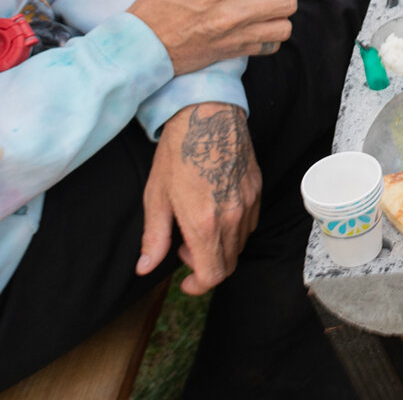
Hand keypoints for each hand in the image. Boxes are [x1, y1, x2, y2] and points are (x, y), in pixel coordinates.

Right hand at [128, 0, 296, 74]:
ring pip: (285, 27)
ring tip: (264, 12)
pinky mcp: (234, 53)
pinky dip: (269, 38)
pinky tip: (256, 29)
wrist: (144, 44)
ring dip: (279, 17)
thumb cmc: (161, 4)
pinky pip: (270, 47)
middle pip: (287, 2)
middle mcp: (233, 12)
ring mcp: (236, 35)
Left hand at [137, 103, 261, 295]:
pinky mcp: (257, 191)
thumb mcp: (156, 196)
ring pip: (240, 245)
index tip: (185, 282)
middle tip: (185, 250)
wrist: (208, 115)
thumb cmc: (178, 153)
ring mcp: (248, 204)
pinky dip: (234, 230)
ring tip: (200, 229)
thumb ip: (154, 238)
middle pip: (228, 264)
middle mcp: (232, 218)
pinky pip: (250, 224)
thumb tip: (145, 268)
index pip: (213, 275)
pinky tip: (217, 213)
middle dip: (206, 267)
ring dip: (221, 249)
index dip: (198, 286)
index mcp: (204, 224)